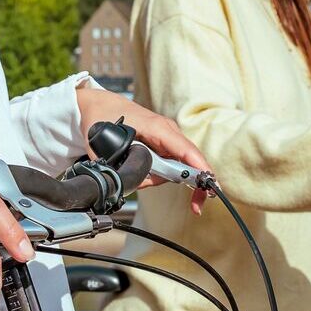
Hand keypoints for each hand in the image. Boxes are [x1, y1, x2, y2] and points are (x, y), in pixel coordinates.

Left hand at [76, 86, 212, 214]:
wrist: (99, 103)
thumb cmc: (103, 117)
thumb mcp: (104, 145)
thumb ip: (122, 166)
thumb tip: (138, 182)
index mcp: (157, 128)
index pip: (185, 150)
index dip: (200, 169)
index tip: (210, 186)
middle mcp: (167, 131)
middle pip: (190, 160)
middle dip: (194, 183)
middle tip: (196, 206)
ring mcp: (167, 137)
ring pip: (178, 166)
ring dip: (162, 178)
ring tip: (137, 175)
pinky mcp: (162, 143)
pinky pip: (171, 163)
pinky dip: (161, 175)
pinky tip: (143, 173)